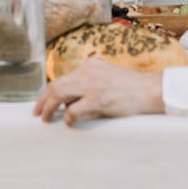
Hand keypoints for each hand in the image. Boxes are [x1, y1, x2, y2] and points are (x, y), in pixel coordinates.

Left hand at [33, 58, 164, 124]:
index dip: (49, 91)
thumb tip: (70, 101)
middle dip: (42, 100)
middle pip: (55, 85)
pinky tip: (68, 123)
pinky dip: (67, 118)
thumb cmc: (132, 87)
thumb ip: (90, 83)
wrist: (150, 89)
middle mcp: (87, 72)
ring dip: (48, 108)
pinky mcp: (97, 99)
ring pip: (58, 94)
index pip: (62, 78)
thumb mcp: (108, 76)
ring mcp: (91, 85)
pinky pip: (72, 110)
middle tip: (37, 113)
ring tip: (45, 119)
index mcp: (90, 66)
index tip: (43, 102)